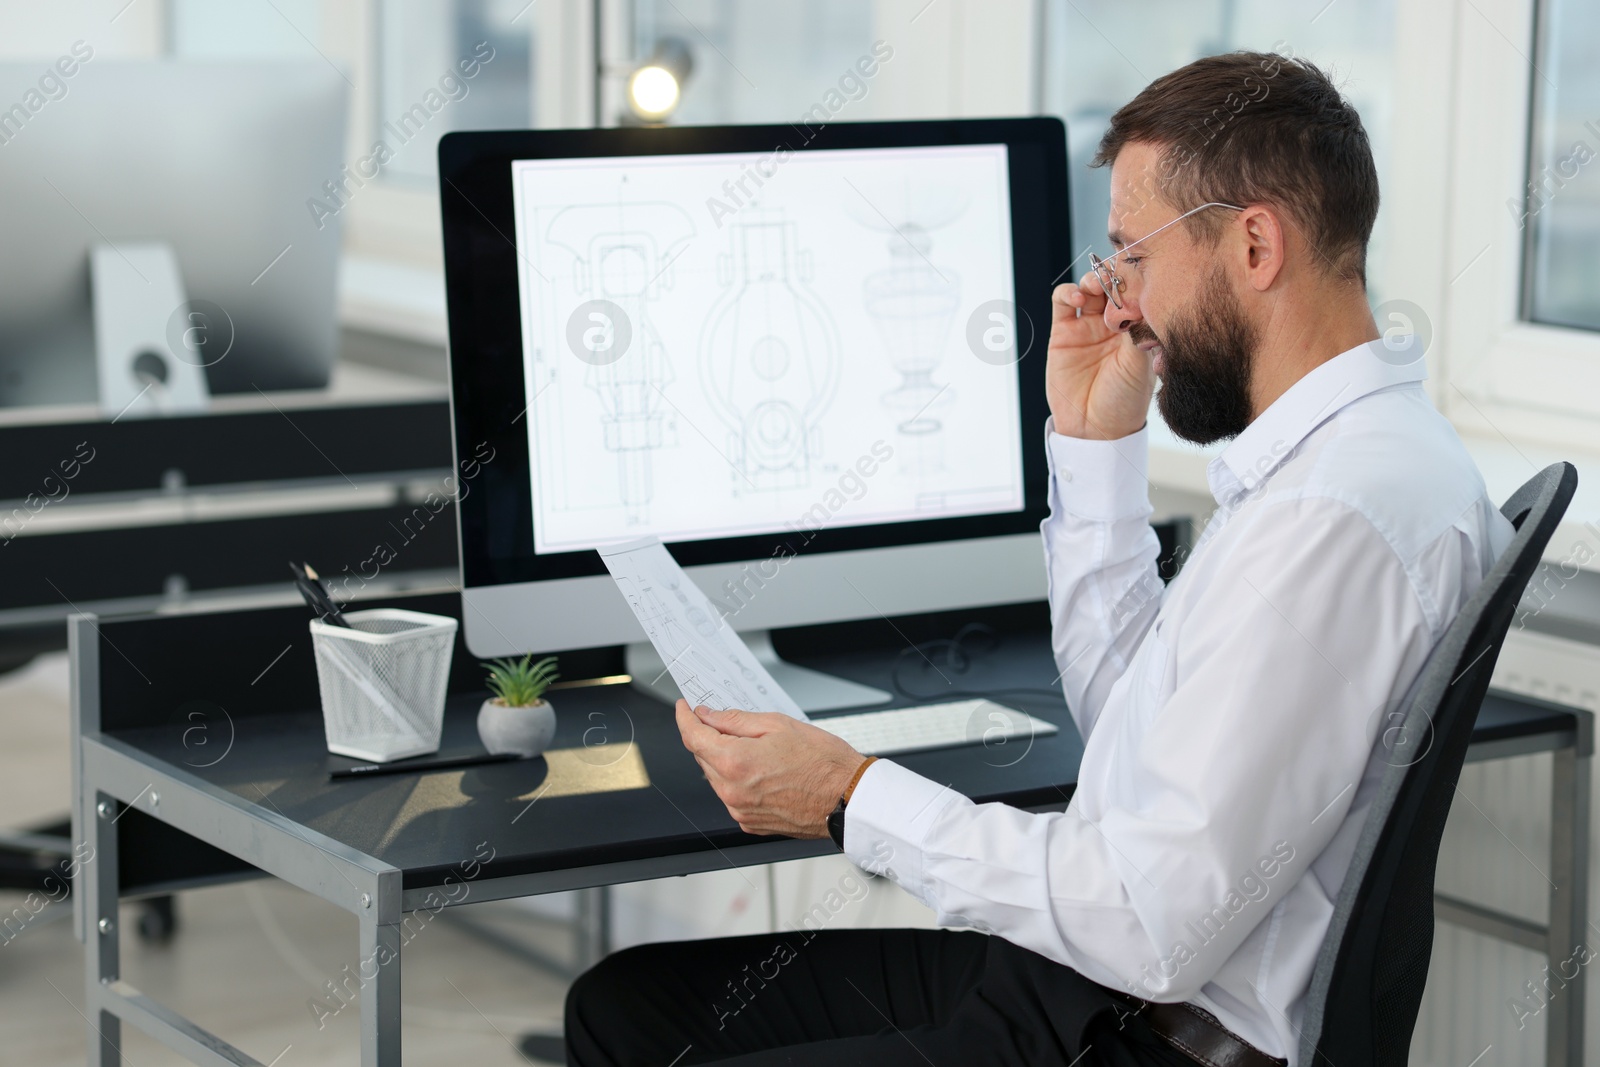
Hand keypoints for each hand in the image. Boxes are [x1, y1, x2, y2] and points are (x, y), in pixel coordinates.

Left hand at [675, 700, 865, 838]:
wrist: (847, 798)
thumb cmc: (823, 763)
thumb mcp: (778, 725)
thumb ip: (735, 720)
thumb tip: (709, 715)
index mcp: (734, 762)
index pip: (692, 736)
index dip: (685, 718)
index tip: (685, 708)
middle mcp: (731, 791)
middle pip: (702, 757)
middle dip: (708, 737)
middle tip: (726, 721)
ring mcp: (740, 810)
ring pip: (716, 777)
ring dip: (724, 760)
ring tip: (758, 749)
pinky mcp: (750, 823)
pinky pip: (732, 796)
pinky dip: (738, 780)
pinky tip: (763, 771)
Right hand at [1045, 272, 1153, 439]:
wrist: (1095, 429)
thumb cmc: (1125, 400)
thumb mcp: (1141, 363)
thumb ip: (1139, 329)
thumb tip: (1138, 296)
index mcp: (1139, 327)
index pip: (1139, 291)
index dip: (1138, 280)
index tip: (1141, 280)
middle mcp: (1115, 323)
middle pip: (1114, 284)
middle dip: (1115, 276)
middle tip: (1118, 281)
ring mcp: (1089, 326)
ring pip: (1090, 287)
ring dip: (1093, 280)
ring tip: (1097, 288)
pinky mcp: (1064, 332)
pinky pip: (1063, 301)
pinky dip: (1069, 292)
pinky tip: (1078, 298)